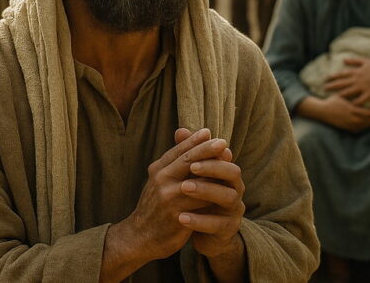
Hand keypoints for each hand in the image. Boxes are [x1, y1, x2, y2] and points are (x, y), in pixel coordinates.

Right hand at [121, 128, 226, 259]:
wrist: (140, 236)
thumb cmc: (155, 205)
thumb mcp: (160, 180)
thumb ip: (175, 162)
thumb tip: (188, 139)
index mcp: (158, 170)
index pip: (178, 150)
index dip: (194, 140)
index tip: (209, 132)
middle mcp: (161, 181)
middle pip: (188, 161)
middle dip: (207, 150)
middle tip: (222, 142)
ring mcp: (168, 199)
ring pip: (197, 182)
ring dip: (214, 173)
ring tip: (230, 165)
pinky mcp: (176, 216)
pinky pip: (200, 204)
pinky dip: (213, 197)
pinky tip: (226, 192)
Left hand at [173, 129, 245, 258]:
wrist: (203, 234)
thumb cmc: (199, 200)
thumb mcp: (193, 178)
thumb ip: (189, 155)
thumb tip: (181, 130)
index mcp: (227, 174)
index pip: (224, 157)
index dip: (210, 152)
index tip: (193, 150)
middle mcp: (235, 189)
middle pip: (233, 173)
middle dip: (213, 168)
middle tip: (191, 167)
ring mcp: (234, 210)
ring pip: (228, 197)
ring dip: (206, 191)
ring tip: (184, 188)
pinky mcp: (228, 229)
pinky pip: (218, 224)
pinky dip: (200, 221)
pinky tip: (181, 217)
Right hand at [318, 94, 369, 132]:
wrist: (322, 111)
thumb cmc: (333, 101)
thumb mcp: (344, 96)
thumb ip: (353, 95)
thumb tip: (363, 89)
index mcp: (352, 109)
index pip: (369, 113)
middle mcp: (352, 118)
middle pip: (369, 121)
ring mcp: (349, 124)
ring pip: (364, 126)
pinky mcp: (346, 128)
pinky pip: (358, 129)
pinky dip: (364, 127)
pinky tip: (366, 124)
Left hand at [324, 57, 369, 105]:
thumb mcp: (366, 61)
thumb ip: (355, 60)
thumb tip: (344, 59)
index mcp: (357, 71)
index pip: (342, 74)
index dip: (333, 76)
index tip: (325, 78)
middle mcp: (358, 79)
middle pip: (342, 83)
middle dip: (332, 86)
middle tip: (324, 88)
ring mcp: (364, 86)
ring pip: (349, 92)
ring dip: (341, 95)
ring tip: (334, 97)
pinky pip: (360, 100)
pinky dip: (355, 103)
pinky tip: (350, 106)